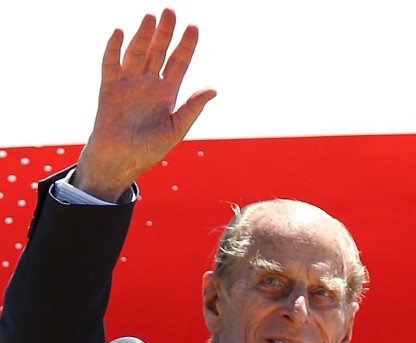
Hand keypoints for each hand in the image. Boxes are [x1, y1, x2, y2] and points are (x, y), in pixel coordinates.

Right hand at [73, 9, 216, 201]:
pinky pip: (110, 64)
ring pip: (137, 53)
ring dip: (143, 35)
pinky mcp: (109, 87)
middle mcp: (148, 83)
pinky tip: (121, 32)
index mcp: (167, 93)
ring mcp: (128, 83)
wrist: (121, 161)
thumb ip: (192, 108)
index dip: (186, 46)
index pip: (179, 63)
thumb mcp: (176, 128)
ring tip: (150, 16)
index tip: (194, 27)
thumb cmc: (149, 149)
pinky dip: (114, 48)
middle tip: (171, 10)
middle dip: (165, 32)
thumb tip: (213, 89)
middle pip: (158, 51)